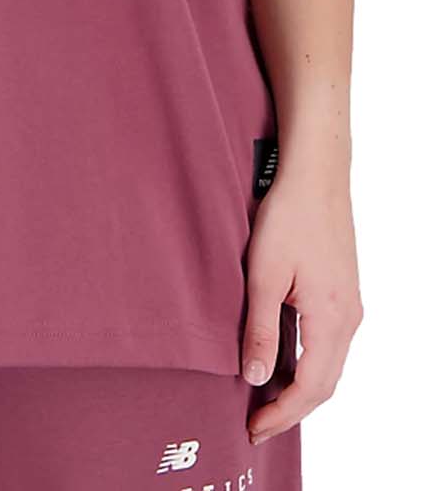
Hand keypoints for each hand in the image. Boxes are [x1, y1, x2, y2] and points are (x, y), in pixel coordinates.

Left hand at [241, 160, 363, 444]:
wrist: (316, 175)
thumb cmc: (289, 216)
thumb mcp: (264, 275)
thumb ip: (261, 330)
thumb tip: (257, 379)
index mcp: (332, 319)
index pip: (310, 388)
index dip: (282, 414)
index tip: (254, 429)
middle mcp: (348, 318)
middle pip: (324, 383)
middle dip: (291, 409)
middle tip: (257, 423)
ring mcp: (349, 304)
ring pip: (328, 364)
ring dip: (300, 387)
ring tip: (265, 398)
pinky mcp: (342, 290)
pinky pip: (328, 342)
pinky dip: (308, 362)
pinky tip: (283, 359)